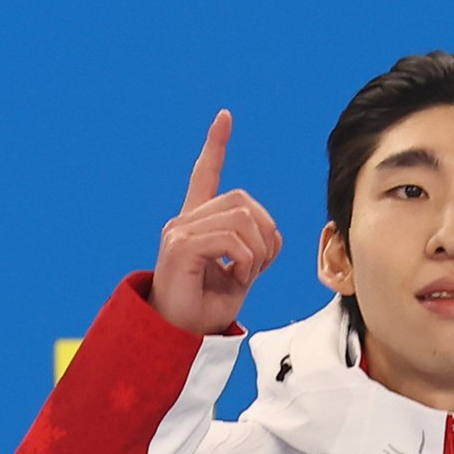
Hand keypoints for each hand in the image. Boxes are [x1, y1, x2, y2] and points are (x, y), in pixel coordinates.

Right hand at [150, 110, 282, 334]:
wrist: (179, 336)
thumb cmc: (205, 309)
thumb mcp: (241, 275)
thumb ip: (257, 250)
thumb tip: (274, 235)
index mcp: (197, 224)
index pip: (205, 176)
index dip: (215, 146)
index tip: (225, 117)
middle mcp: (185, 221)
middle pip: (243, 201)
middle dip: (265, 233)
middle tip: (258, 266)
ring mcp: (179, 231)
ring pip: (241, 218)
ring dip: (256, 250)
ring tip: (245, 275)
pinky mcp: (180, 246)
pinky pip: (230, 239)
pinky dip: (245, 260)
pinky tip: (236, 277)